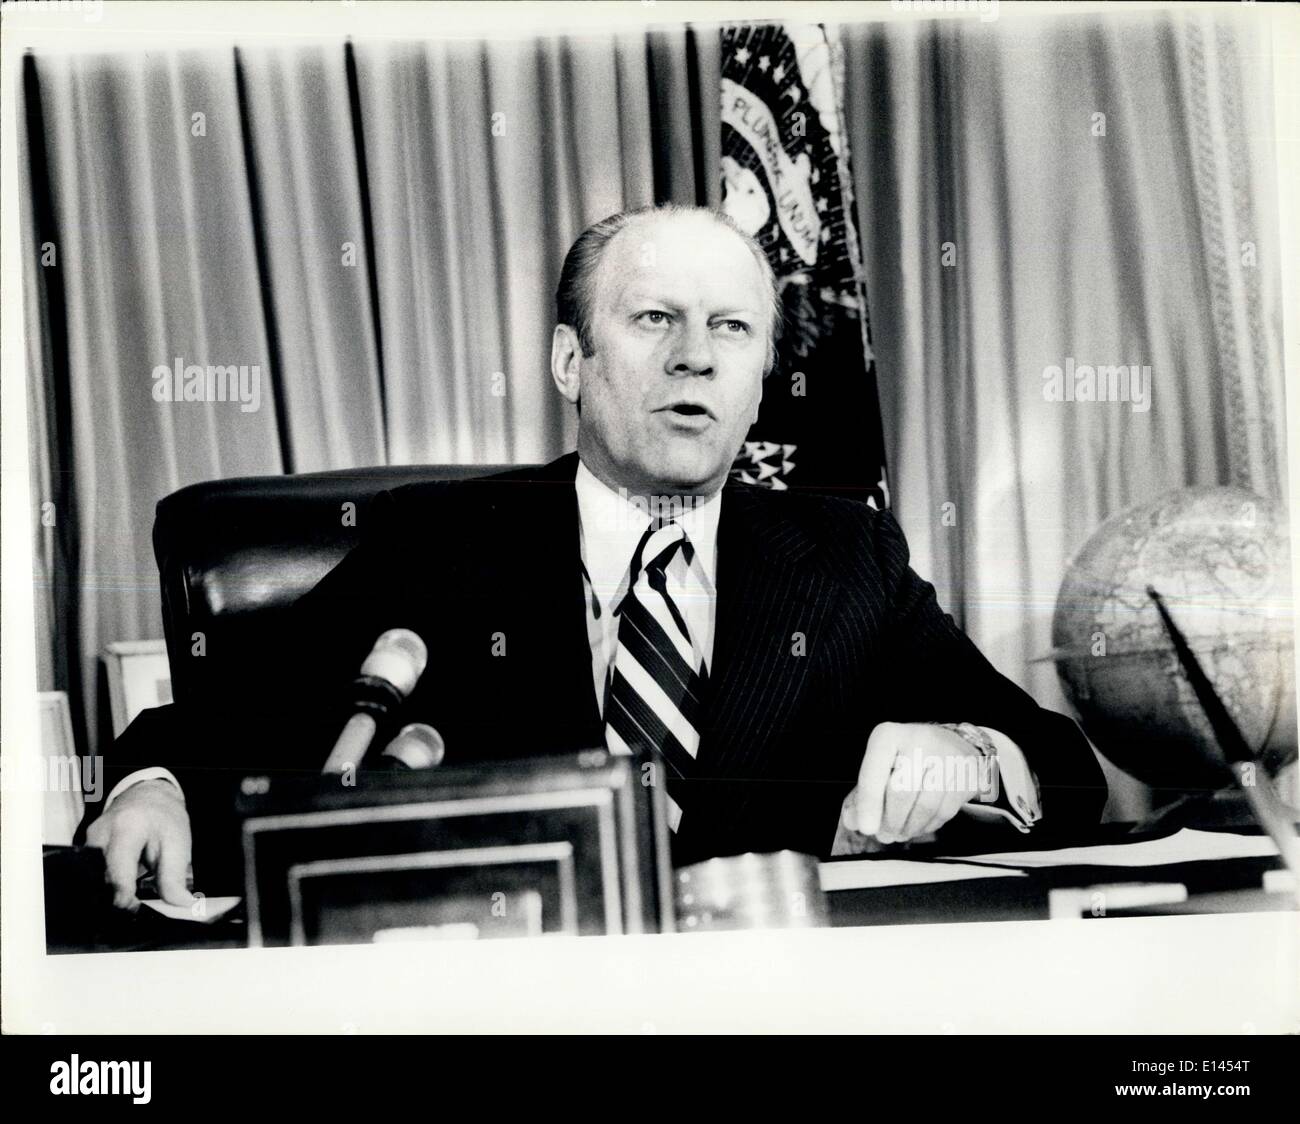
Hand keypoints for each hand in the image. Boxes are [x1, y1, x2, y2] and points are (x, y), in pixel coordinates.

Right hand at [84, 779, 194, 910]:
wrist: (147, 796)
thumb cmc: (164, 819)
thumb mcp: (177, 843)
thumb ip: (174, 876)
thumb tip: (181, 904)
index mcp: (127, 826)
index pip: (118, 863)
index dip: (122, 889)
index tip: (129, 907)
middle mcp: (101, 832)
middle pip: (101, 874)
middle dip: (115, 895)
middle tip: (134, 908)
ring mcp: (89, 840)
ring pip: (94, 877)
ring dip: (111, 891)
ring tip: (131, 897)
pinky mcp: (85, 849)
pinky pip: (93, 873)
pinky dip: (107, 884)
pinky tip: (121, 888)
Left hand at [841, 722, 985, 843]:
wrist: (952, 743)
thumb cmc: (906, 758)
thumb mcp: (880, 766)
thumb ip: (862, 793)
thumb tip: (853, 821)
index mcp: (889, 735)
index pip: (874, 772)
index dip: (869, 803)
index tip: (866, 829)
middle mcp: (920, 740)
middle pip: (901, 792)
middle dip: (890, 821)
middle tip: (884, 837)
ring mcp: (947, 756)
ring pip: (925, 805)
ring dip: (910, 828)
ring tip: (900, 834)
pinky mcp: (967, 775)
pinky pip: (945, 811)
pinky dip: (928, 826)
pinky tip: (919, 827)